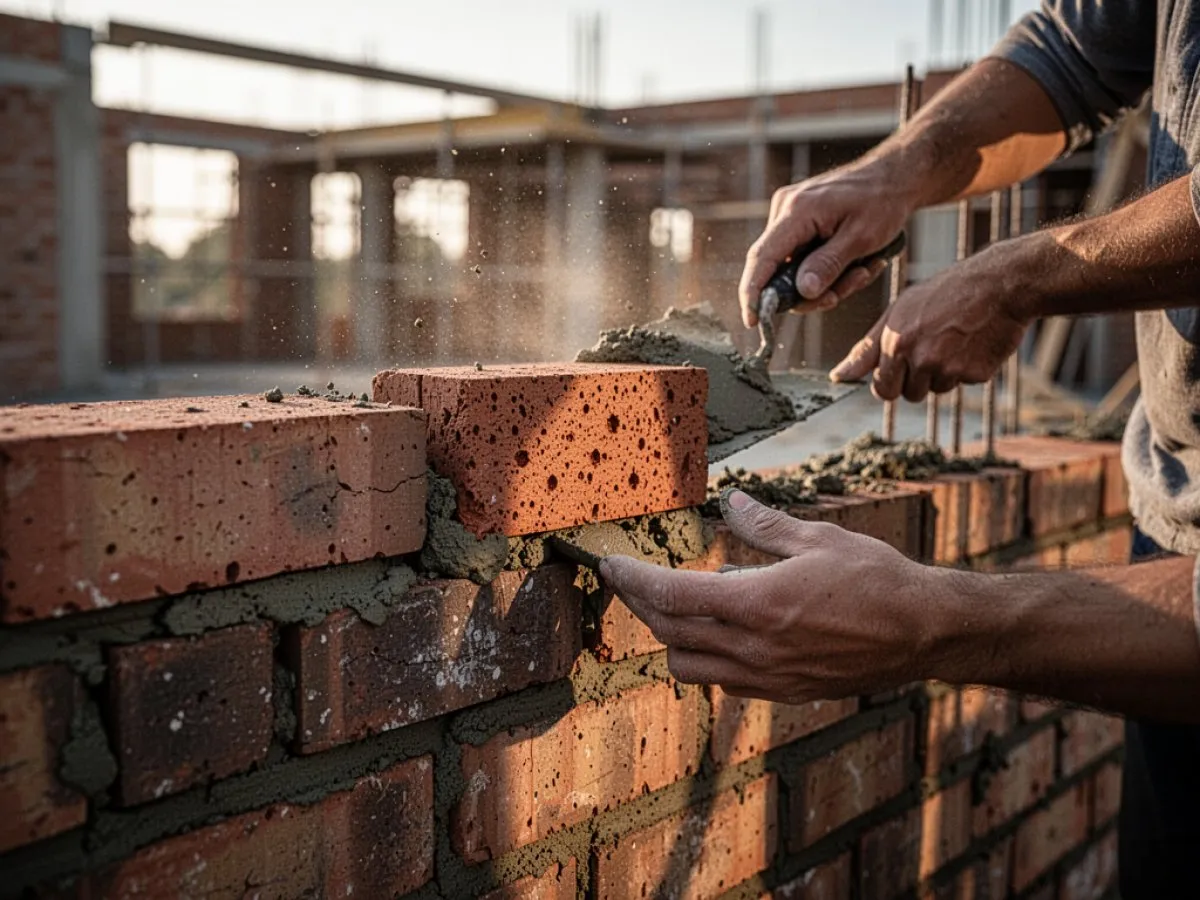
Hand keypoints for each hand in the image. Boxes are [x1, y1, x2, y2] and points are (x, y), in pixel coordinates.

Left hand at [599, 490, 951, 702]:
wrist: (924, 633)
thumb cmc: (877, 579)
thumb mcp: (818, 538)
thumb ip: (765, 525)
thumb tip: (733, 503)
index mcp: (757, 604)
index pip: (671, 595)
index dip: (632, 580)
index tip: (611, 565)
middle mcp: (754, 647)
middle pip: (669, 633)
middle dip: (640, 605)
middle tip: (627, 582)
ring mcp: (767, 677)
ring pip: (688, 667)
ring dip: (670, 638)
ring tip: (671, 608)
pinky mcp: (784, 693)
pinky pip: (723, 682)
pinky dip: (705, 659)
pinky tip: (716, 635)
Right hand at [738, 159, 916, 326]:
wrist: (894, 176)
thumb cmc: (882, 201)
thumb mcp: (862, 237)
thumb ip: (829, 264)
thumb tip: (803, 292)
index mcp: (797, 211)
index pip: (762, 257)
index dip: (752, 292)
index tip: (751, 321)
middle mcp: (785, 211)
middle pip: (780, 271)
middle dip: (813, 291)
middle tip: (849, 288)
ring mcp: (790, 216)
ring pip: (795, 270)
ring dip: (830, 281)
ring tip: (863, 269)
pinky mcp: (799, 223)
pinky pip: (803, 260)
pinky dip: (829, 270)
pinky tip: (856, 262)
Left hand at [830, 243, 1032, 401]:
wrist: (998, 284)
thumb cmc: (943, 294)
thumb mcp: (898, 312)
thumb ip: (867, 349)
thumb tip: (838, 376)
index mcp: (895, 343)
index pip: (881, 389)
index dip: (890, 380)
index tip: (900, 366)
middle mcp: (920, 358)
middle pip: (908, 395)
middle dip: (914, 381)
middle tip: (929, 350)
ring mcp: (949, 368)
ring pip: (936, 390)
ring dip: (941, 374)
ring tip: (952, 340)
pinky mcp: (975, 374)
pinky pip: (962, 384)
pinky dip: (966, 369)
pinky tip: (972, 343)